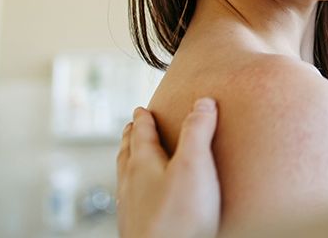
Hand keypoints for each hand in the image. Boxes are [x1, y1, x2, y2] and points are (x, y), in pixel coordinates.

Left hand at [117, 99, 221, 237]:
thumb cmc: (179, 218)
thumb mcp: (195, 165)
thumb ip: (198, 131)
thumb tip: (202, 102)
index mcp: (142, 165)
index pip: (141, 134)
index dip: (143, 119)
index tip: (140, 109)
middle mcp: (130, 185)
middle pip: (127, 155)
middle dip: (131, 139)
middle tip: (131, 129)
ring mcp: (130, 210)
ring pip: (125, 180)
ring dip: (129, 164)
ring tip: (132, 160)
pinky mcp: (138, 230)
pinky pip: (130, 203)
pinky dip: (133, 191)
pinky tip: (140, 202)